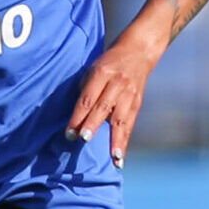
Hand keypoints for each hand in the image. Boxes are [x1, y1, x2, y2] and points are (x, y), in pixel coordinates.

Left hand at [67, 38, 157, 168]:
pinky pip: (130, 124)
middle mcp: (117, 84)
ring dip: (116, 139)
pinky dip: (125, 141)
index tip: (69, 133)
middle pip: (103, 107)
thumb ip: (84, 90)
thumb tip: (73, 117)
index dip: (78, 116)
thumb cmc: (108, 63)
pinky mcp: (138, 102)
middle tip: (84, 139)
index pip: (87, 99)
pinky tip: (120, 157)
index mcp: (102, 74)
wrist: (139, 51)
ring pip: (121, 119)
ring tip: (113, 157)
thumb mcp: (92, 69)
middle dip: (93, 124)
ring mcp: (130, 94)